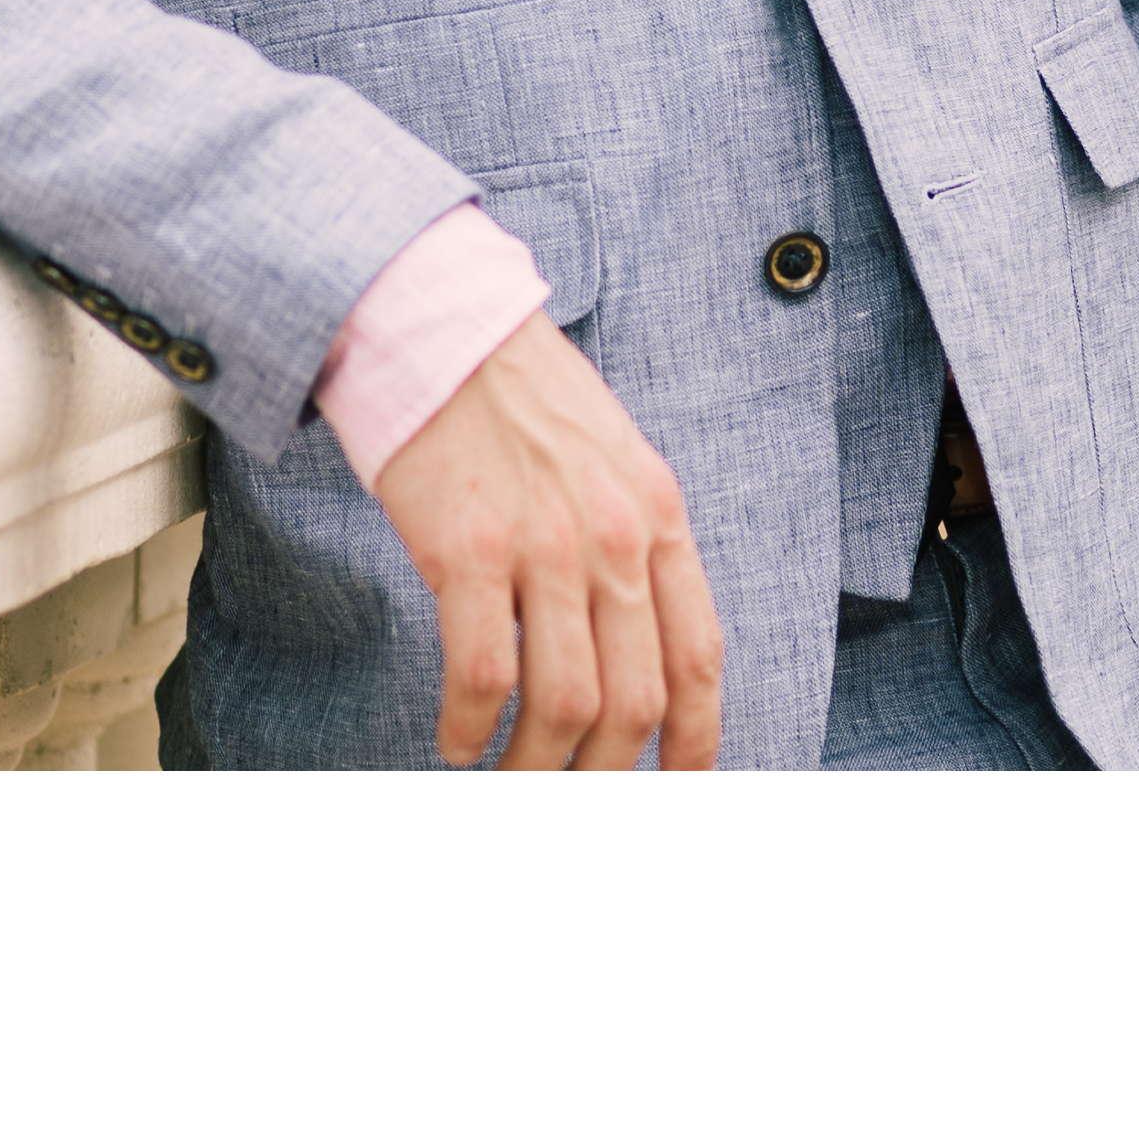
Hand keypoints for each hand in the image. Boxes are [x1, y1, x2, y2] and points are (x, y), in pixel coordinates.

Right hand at [371, 313, 725, 767]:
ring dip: (534, 771)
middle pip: (633, 701)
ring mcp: (545, 544)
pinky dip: (468, 728)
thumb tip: (635, 651)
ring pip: (563, 705)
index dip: (695, 742)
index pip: (698, 656)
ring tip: (505, 788)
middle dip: (604, 778)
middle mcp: (615, 536)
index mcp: (658, 515)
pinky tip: (454, 740)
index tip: (679, 791)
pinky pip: (483, 676)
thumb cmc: (519, 402)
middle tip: (571, 807)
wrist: (440, 330)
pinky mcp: (468, 550)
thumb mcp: (611, 461)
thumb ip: (633, 545)